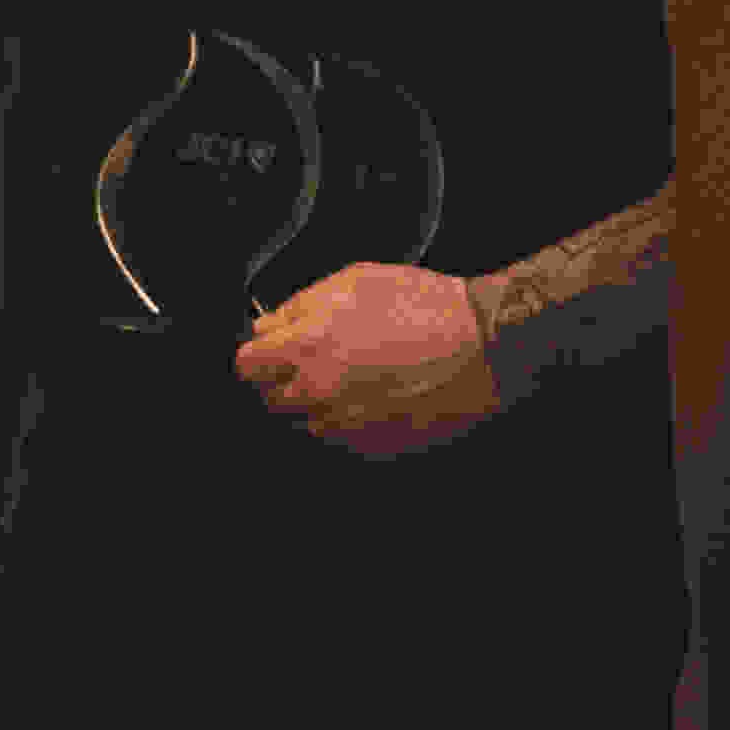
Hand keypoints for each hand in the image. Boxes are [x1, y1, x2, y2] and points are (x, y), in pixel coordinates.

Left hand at [238, 262, 506, 453]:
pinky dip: (352, 421)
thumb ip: (300, 306)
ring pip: (308, 421)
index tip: (272, 351)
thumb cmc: (420, 304)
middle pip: (272, 399)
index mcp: (306, 348)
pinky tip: (380, 395)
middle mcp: (318, 393)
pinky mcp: (375, 447)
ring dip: (319, 403)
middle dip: (285, 380)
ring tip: (356, 377)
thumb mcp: (353, 281)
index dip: (259, 356)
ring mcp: (347, 425)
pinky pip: (345, 438)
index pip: (246, 366)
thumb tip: (268, 326)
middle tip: (318, 361)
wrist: (483, 345)